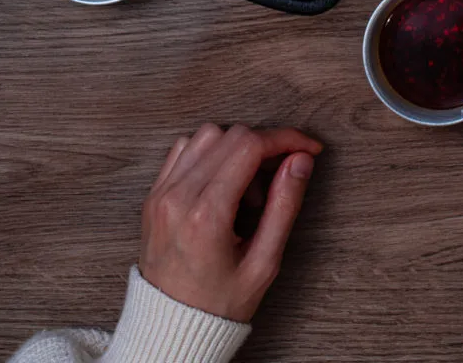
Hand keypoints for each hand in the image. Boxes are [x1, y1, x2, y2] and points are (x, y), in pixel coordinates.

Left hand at [140, 123, 322, 321]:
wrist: (171, 328)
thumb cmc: (218, 304)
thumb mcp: (263, 263)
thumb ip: (284, 206)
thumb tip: (300, 161)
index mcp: (206, 215)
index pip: (251, 146)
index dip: (286, 139)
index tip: (308, 148)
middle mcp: (178, 196)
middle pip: (232, 135)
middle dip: (266, 145)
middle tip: (280, 175)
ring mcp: (161, 193)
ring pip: (207, 135)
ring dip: (236, 148)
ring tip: (249, 188)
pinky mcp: (153, 194)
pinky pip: (184, 149)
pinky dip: (210, 154)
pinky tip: (223, 182)